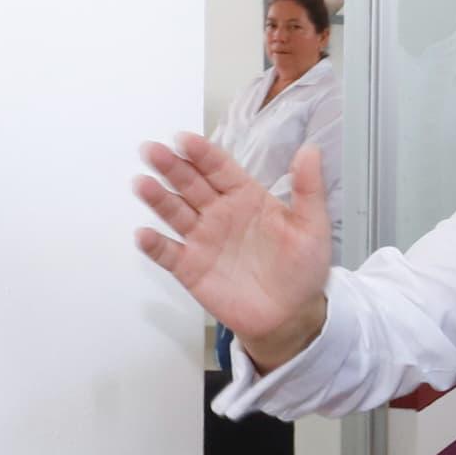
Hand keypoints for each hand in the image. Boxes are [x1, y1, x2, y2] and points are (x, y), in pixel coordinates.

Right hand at [133, 133, 332, 363]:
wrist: (292, 315)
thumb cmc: (303, 267)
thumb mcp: (313, 225)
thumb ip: (308, 188)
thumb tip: (310, 150)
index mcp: (245, 196)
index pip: (220, 168)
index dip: (202, 154)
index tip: (184, 139)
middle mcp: (219, 213)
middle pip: (190, 184)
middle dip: (171, 166)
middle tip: (152, 150)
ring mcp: (202, 240)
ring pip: (175, 213)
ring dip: (157, 198)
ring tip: (142, 184)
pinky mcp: (191, 268)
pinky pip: (168, 253)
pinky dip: (155, 244)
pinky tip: (144, 234)